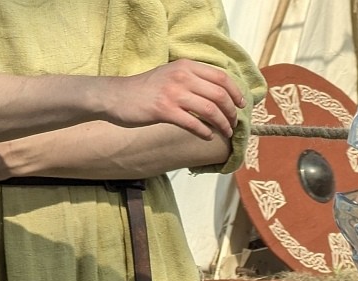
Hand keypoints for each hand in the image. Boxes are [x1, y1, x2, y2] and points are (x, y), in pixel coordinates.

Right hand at [102, 59, 244, 139]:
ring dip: (222, 124)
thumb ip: (191, 80)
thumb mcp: (170, 75)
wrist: (117, 96)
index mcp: (186, 66)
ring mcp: (173, 93)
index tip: (240, 105)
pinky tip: (207, 136)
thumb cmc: (145, 89)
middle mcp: (182, 77)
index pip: (221, 77)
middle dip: (231, 112)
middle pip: (220, 95)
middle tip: (233, 124)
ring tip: (226, 132)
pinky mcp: (164, 110)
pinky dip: (205, 132)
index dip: (235, 93)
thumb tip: (216, 94)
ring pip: (210, 110)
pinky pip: (193, 123)